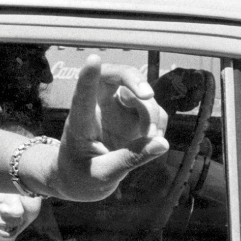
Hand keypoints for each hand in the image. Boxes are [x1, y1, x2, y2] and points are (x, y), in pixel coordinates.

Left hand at [52, 55, 168, 200]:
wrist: (78, 182)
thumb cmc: (80, 178)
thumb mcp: (102, 175)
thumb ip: (129, 159)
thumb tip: (163, 143)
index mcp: (79, 123)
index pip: (82, 95)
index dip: (88, 77)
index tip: (93, 59)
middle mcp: (97, 109)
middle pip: (113, 76)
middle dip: (133, 79)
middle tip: (148, 94)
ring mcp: (115, 111)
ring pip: (139, 95)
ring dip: (153, 113)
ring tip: (153, 139)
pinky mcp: (131, 118)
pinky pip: (152, 110)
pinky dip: (159, 122)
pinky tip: (154, 141)